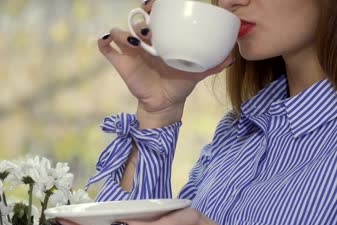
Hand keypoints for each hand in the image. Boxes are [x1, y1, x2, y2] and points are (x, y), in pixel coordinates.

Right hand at [97, 0, 234, 118]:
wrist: (165, 103)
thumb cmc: (180, 83)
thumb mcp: (197, 73)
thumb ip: (213, 64)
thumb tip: (233, 57)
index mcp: (162, 39)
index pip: (154, 16)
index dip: (153, 7)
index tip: (155, 5)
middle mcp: (145, 41)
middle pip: (137, 21)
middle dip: (140, 19)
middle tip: (149, 27)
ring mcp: (131, 51)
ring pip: (121, 33)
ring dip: (124, 32)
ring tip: (135, 41)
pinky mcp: (121, 63)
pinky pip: (107, 49)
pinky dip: (103, 43)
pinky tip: (106, 41)